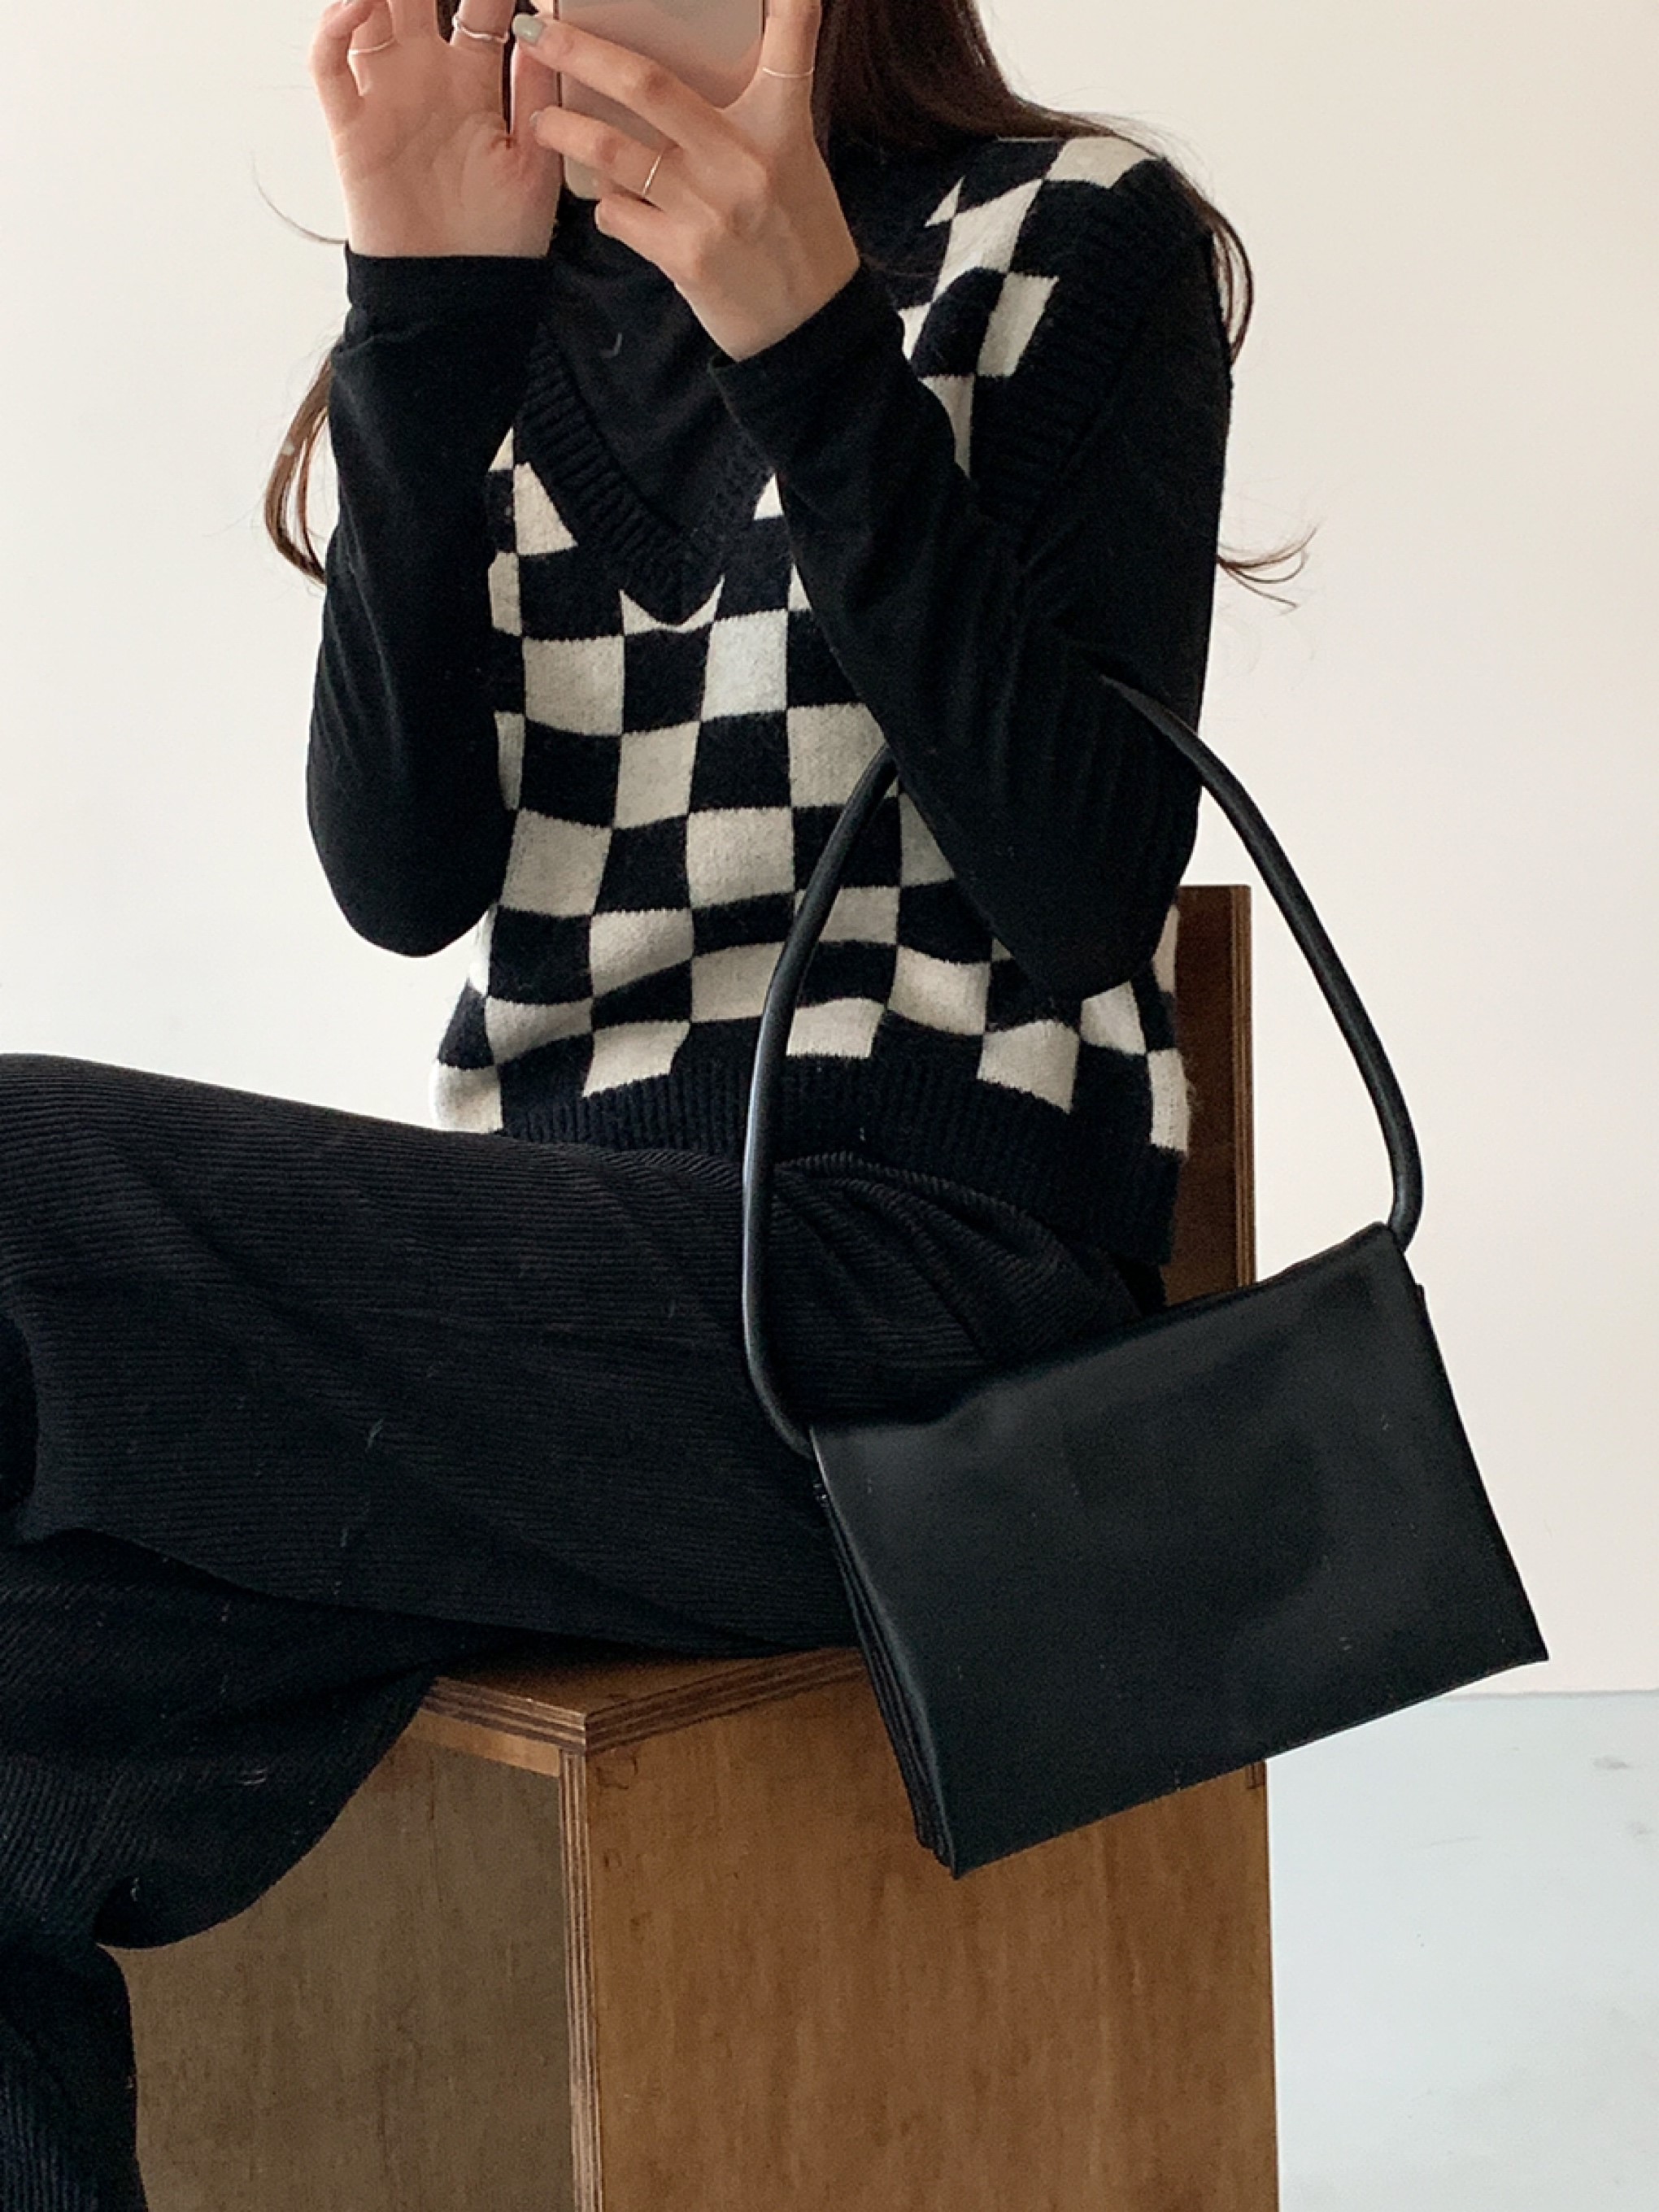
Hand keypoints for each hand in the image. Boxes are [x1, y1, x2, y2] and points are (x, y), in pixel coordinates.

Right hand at [311, 0, 563, 256]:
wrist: (458, 296)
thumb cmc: (500, 240)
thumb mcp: (536, 163)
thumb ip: (535, 94)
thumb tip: (539, 25)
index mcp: (474, 82)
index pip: (480, 6)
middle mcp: (426, 78)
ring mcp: (385, 96)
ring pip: (368, 13)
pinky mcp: (350, 126)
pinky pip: (329, 64)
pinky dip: (333, 26)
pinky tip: (356, 5)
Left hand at [510, 0, 860, 360]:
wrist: (808, 328)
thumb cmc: (797, 233)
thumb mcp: (795, 155)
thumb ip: (765, 97)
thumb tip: (732, 39)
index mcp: (777, 127)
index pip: (788, 45)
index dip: (784, 3)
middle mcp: (741, 162)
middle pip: (647, 86)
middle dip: (581, 52)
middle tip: (536, 31)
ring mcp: (710, 211)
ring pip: (614, 152)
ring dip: (565, 132)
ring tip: (541, 122)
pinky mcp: (686, 258)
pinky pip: (620, 215)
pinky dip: (605, 206)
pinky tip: (608, 203)